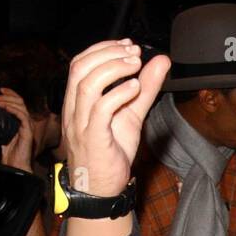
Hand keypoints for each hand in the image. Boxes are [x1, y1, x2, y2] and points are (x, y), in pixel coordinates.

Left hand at [0, 87, 33, 171]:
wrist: (16, 167)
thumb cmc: (12, 157)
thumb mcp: (2, 140)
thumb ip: (0, 131)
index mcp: (22, 123)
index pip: (19, 104)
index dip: (11, 95)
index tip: (0, 92)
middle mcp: (27, 123)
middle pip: (21, 102)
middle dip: (9, 95)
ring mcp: (28, 127)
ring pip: (22, 107)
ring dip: (9, 101)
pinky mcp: (28, 131)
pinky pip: (22, 116)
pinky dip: (13, 110)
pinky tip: (5, 108)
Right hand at [62, 39, 170, 196]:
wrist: (102, 190)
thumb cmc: (111, 154)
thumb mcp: (131, 115)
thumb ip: (145, 88)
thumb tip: (161, 61)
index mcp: (77, 102)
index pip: (79, 63)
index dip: (103, 48)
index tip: (128, 45)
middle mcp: (74, 110)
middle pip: (80, 67)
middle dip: (108, 53)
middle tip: (134, 53)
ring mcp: (81, 124)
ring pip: (87, 84)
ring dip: (114, 68)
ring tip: (135, 66)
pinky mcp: (93, 138)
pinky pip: (100, 109)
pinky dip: (118, 93)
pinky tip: (135, 88)